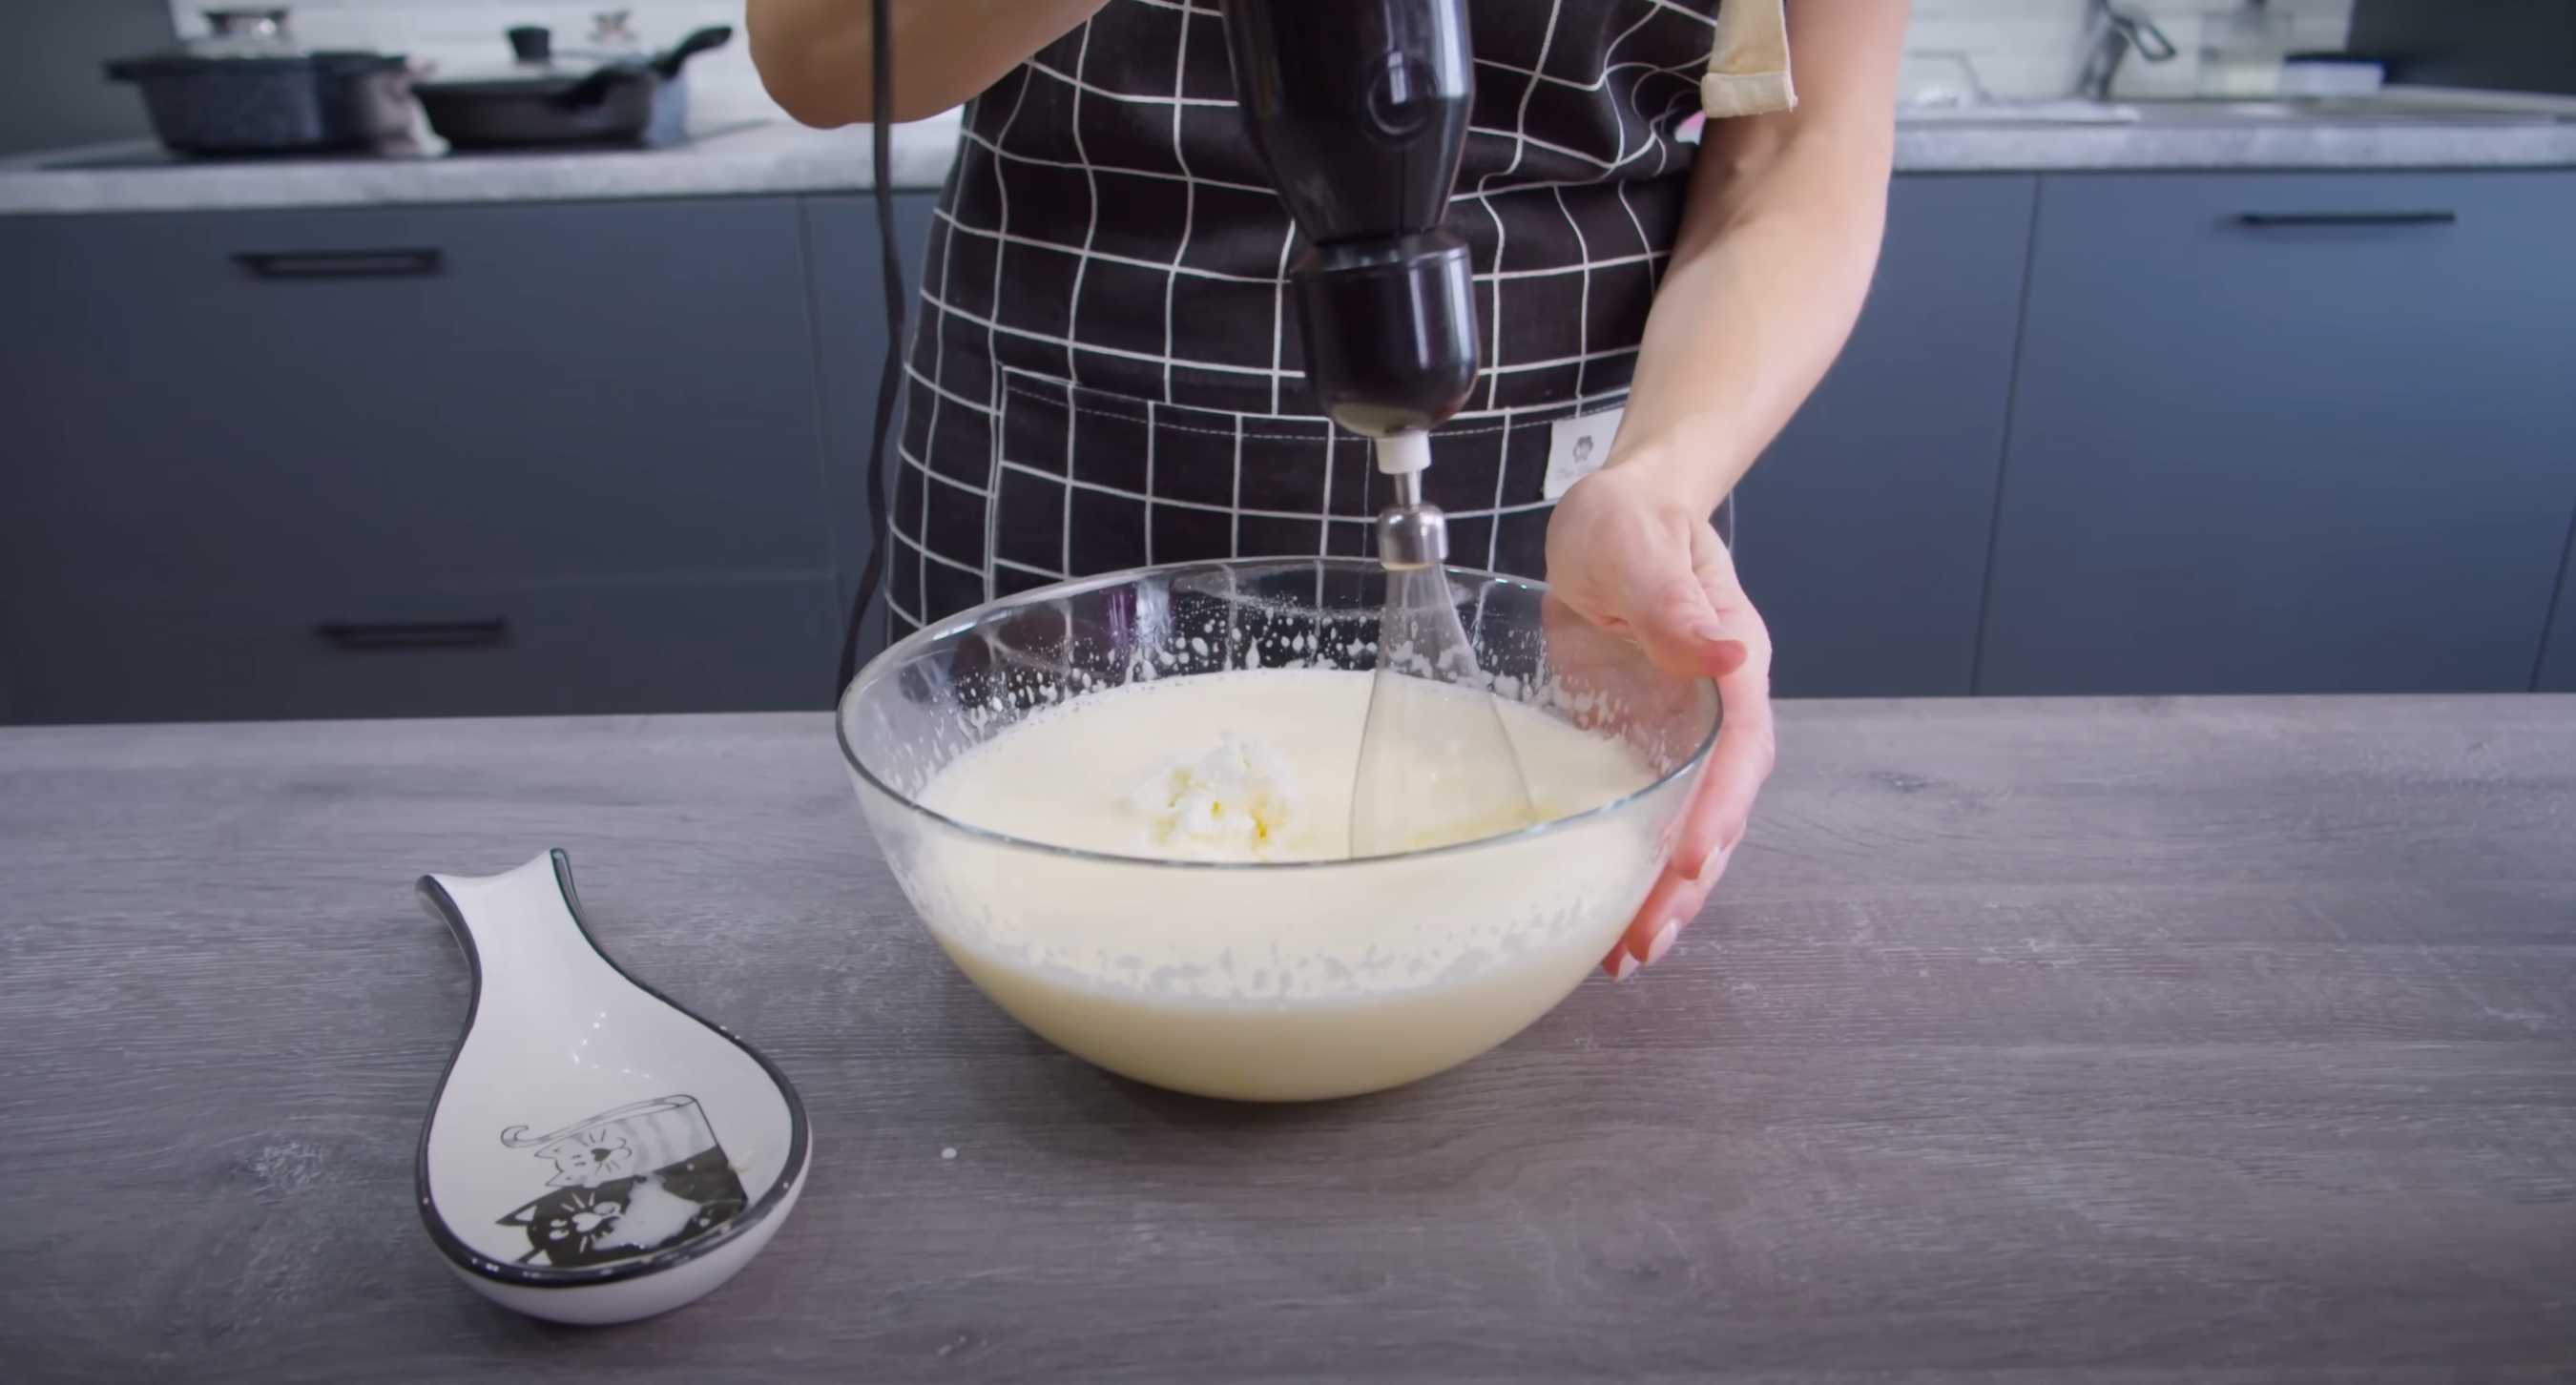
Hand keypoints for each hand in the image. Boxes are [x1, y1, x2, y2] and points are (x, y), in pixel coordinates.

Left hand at [1544, 464, 1775, 978]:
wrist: (1614, 517)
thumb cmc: (1630, 524)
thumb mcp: (1641, 551)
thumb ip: (1677, 606)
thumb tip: (1730, 654)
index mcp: (1732, 666)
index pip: (1738, 752)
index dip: (1717, 811)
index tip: (1689, 862)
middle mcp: (1719, 714)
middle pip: (1721, 812)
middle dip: (1689, 882)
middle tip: (1643, 943)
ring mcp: (1685, 739)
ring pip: (1690, 829)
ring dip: (1666, 894)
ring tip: (1627, 956)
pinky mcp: (1647, 751)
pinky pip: (1652, 820)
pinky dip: (1635, 870)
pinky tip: (1605, 915)